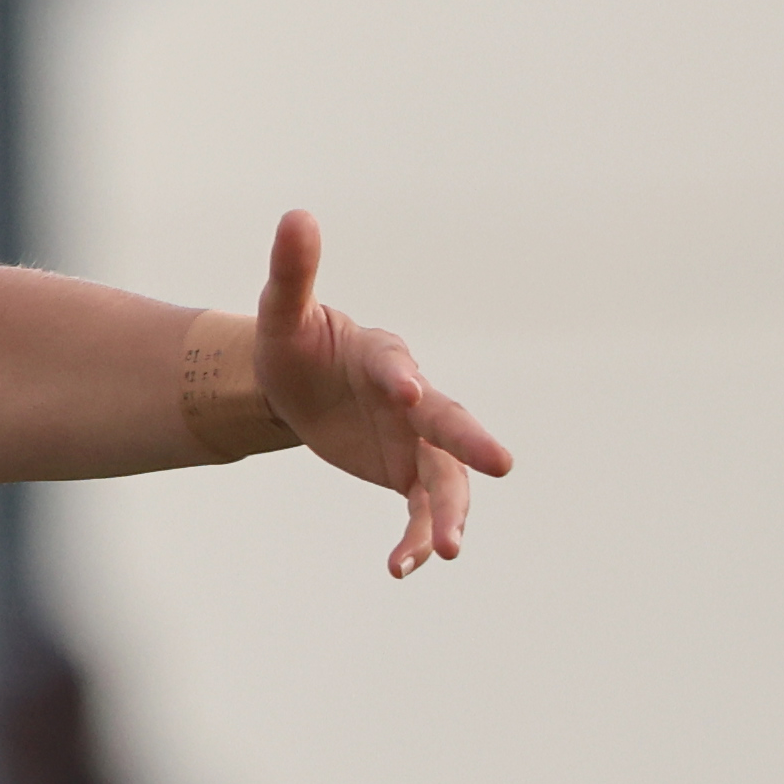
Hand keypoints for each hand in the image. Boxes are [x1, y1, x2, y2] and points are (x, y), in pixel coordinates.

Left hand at [245, 208, 515, 578]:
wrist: (299, 385)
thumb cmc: (294, 343)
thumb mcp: (283, 312)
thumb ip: (292, 272)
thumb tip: (295, 214)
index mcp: (381, 356)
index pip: (395, 366)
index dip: (400, 378)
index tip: (405, 392)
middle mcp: (412, 398)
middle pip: (448, 422)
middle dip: (470, 443)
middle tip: (501, 464)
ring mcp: (416, 439)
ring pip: (444, 478)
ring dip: (447, 514)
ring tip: (445, 551)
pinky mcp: (407, 472)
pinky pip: (419, 510)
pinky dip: (414, 539)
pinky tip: (400, 569)